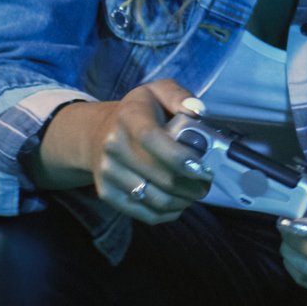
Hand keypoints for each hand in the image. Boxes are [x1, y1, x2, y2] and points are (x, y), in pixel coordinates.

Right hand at [41, 79, 211, 224]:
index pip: (151, 139)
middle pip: (160, 176)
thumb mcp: (159, 91)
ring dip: (184, 200)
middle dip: (192, 184)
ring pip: (156, 199)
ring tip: (197, 192)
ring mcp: (108, 172)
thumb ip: (180, 96)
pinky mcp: (107, 194)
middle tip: (207, 181)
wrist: (99, 134)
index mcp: (129, 117)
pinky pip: (145, 214)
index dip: (179, 157)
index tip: (202, 166)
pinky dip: (169, 213)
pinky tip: (180, 202)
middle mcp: (113, 146)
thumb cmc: (140, 112)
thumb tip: (198, 111)